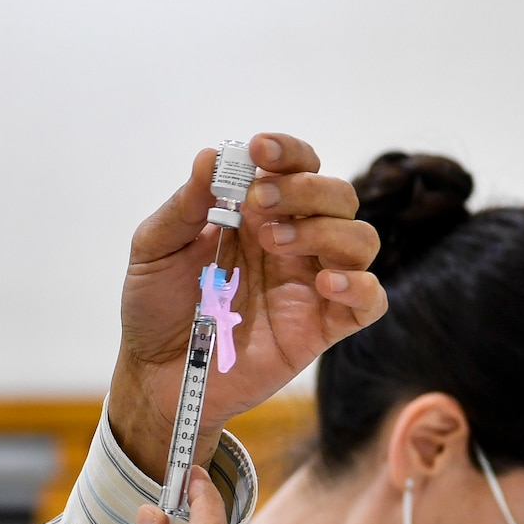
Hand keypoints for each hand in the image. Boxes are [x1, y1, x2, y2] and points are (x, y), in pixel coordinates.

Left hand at [109, 134, 384, 481]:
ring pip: (360, 239)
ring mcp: (310, 284)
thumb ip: (184, 207)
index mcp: (257, 214)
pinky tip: (325, 283)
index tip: (259, 150)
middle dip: (304, 189)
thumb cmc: (155, 307)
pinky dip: (361, 286)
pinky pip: (370, 301)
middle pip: (336, 196)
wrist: (155, 373)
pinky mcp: (322, 327)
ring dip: (327, 229)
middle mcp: (293, 242)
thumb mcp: (154, 251)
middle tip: (258, 203)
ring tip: (276, 243)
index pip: (296, 167)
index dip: (287, 152)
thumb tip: (211, 156)